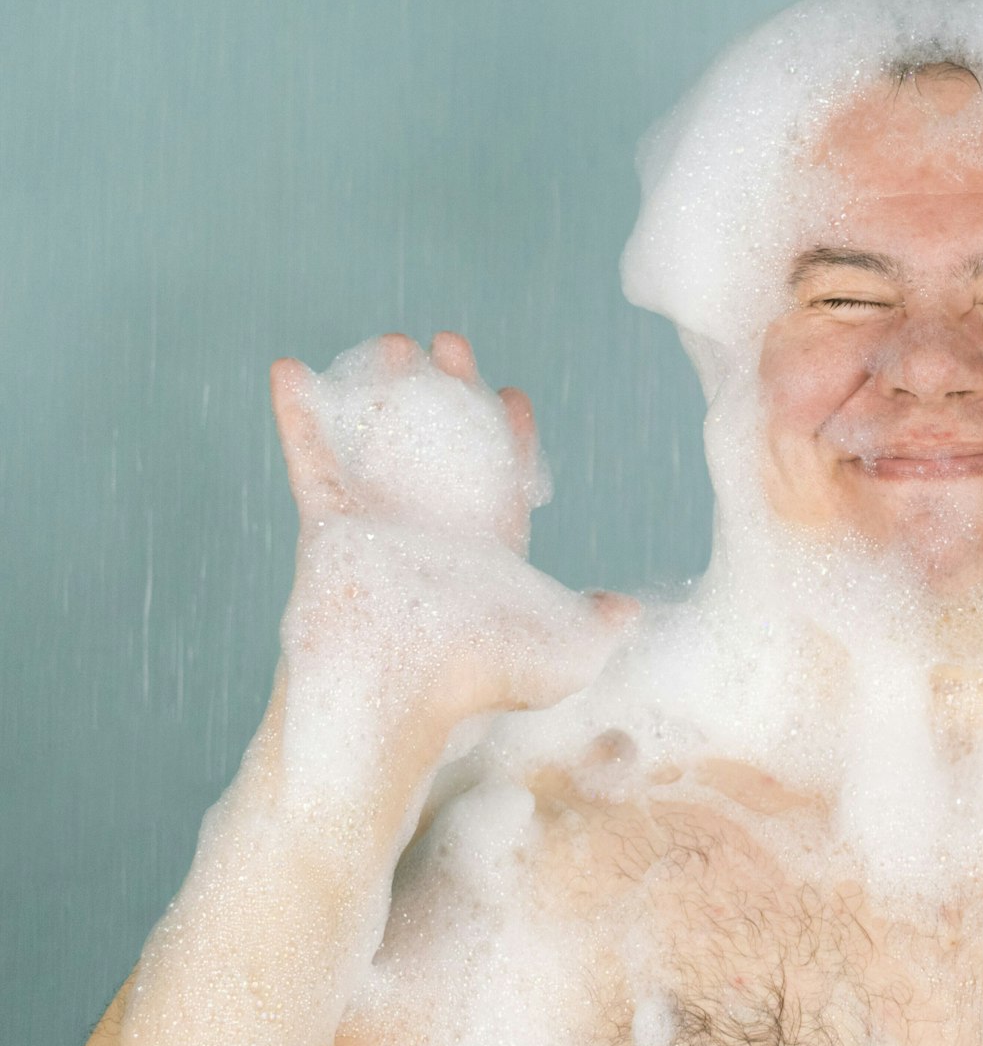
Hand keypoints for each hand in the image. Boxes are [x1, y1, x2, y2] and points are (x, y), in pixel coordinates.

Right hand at [269, 333, 634, 791]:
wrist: (402, 702)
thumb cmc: (478, 687)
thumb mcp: (562, 653)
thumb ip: (597, 623)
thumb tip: (629, 607)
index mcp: (488, 550)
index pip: (501, 480)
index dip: (508, 438)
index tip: (510, 395)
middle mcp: (434, 533)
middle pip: (440, 444)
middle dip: (448, 391)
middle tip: (449, 343)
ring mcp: (379, 526)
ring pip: (378, 441)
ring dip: (382, 390)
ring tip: (390, 342)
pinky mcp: (329, 528)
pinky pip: (312, 460)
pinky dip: (300, 415)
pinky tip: (290, 369)